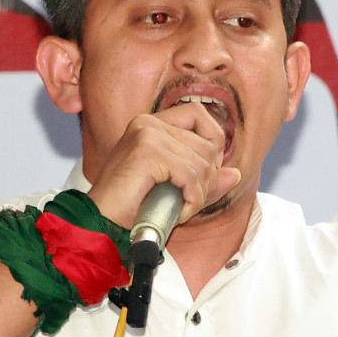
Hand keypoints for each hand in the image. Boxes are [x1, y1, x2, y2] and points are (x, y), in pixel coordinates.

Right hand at [86, 103, 240, 229]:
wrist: (102, 223)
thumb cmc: (132, 206)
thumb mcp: (176, 188)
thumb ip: (205, 179)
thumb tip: (236, 173)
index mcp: (153, 124)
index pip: (199, 114)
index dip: (213, 143)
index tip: (203, 173)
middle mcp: (149, 123)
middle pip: (207, 143)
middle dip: (208, 179)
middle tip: (190, 199)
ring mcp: (147, 134)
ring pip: (202, 162)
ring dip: (199, 194)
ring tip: (180, 208)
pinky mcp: (147, 152)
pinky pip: (191, 175)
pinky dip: (191, 200)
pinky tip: (178, 213)